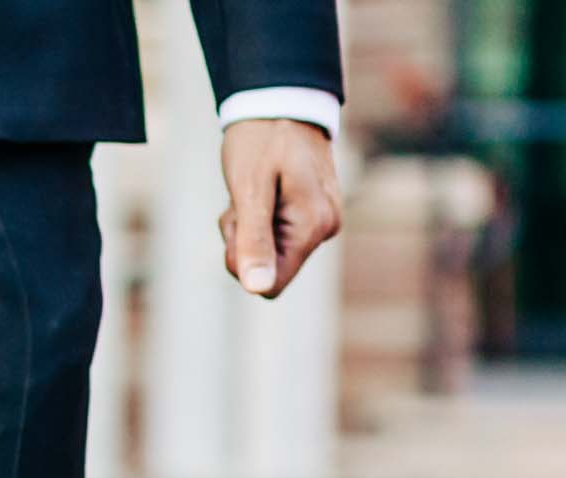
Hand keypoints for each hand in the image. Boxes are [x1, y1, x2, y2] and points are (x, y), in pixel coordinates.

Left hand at [218, 119, 342, 298]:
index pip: (272, 285)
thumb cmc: (261, 141)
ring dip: (247, 227)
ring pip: (268, 251)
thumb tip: (258, 288)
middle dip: (243, 240)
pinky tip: (260, 190)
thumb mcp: (249, 190)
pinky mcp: (313, 214)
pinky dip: (257, 218)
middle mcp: (326, 228)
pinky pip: (275, 234)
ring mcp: (322, 221)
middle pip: (268, 268)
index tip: (239, 225)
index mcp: (314, 227)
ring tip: (251, 190)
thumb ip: (254, 240)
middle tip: (242, 202)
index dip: (244, 263)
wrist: (281, 100)